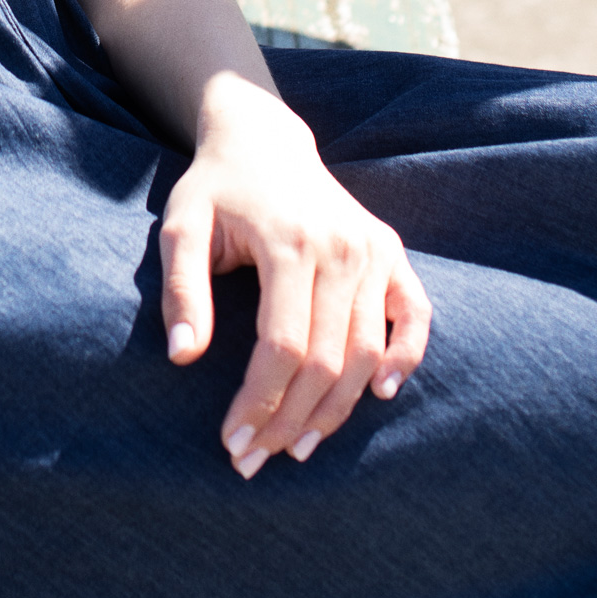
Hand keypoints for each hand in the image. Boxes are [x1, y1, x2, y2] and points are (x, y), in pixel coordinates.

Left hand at [160, 74, 430, 478]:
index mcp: (290, 241)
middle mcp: (342, 247)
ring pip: (368, 351)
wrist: (262, 138)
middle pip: (327, 359)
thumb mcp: (182, 226)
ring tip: (299, 447)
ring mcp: (373, 249)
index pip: (282, 345)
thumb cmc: (215, 189)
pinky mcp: (391, 251)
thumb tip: (181, 357)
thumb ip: (182, 290)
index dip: (259, 402)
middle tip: (255, 459)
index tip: (232, 441)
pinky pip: (415, 315)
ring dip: (337, 410)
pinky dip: (405, 357)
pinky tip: (380, 394)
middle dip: (291, 420)